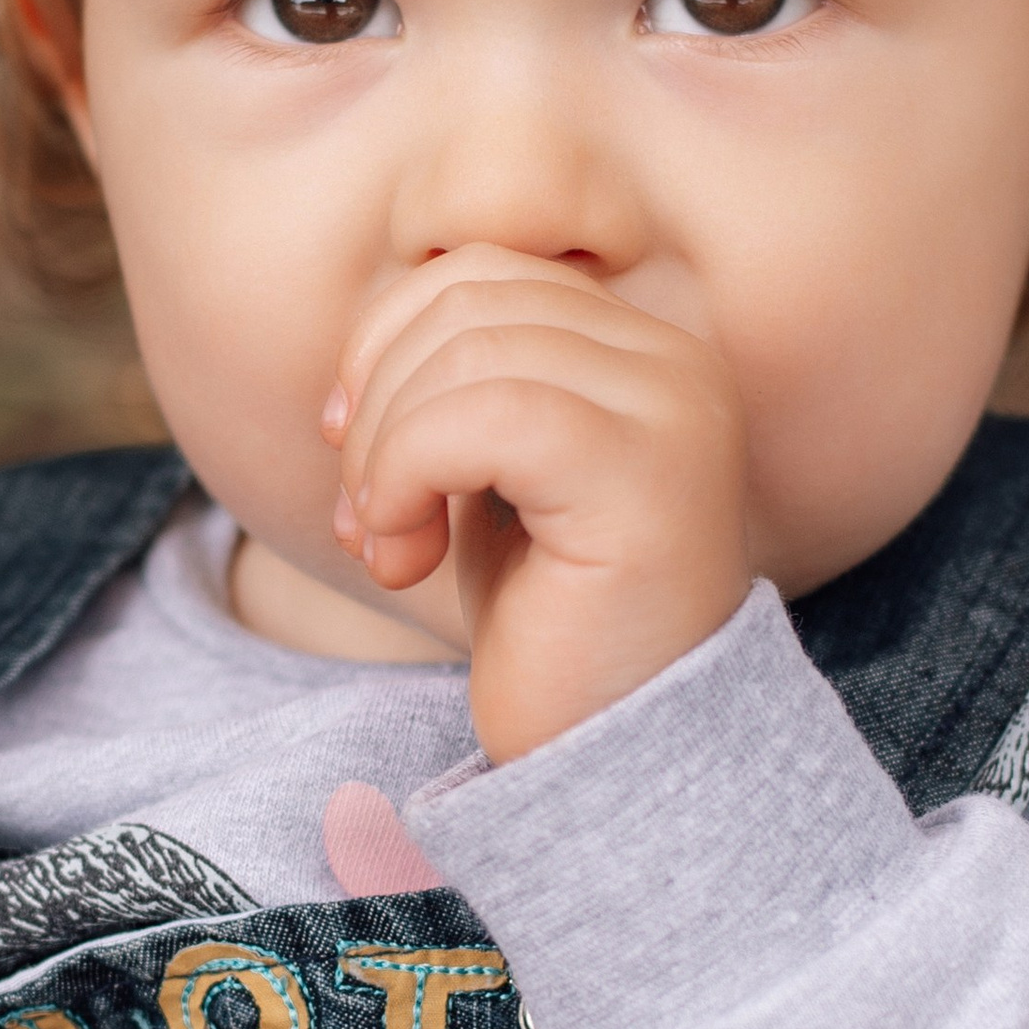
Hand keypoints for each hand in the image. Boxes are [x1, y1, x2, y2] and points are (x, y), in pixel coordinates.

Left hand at [326, 247, 753, 762]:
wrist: (611, 757)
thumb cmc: (549, 623)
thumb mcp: (488, 480)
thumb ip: (450, 389)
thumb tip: (359, 350)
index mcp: (644, 350)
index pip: (482, 271)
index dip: (386, 341)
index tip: (351, 447)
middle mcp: (677, 363)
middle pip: (466, 301)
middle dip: (378, 403)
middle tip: (367, 518)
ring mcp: (671, 413)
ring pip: (463, 353)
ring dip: (384, 454)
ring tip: (391, 547)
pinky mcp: (643, 475)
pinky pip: (480, 416)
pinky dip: (406, 476)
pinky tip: (410, 558)